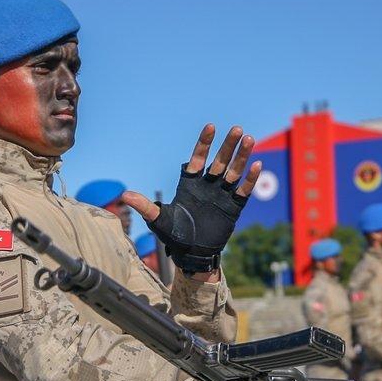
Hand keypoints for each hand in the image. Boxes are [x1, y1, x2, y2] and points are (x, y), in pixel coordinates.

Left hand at [123, 124, 261, 274]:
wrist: (192, 253)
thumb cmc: (174, 235)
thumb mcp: (159, 220)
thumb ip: (146, 206)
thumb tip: (125, 195)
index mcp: (190, 184)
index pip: (198, 158)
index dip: (204, 143)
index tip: (211, 126)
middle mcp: (208, 186)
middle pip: (220, 161)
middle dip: (228, 146)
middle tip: (236, 129)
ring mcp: (221, 195)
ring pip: (234, 172)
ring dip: (241, 157)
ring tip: (249, 139)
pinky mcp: (233, 207)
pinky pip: (243, 191)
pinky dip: (249, 179)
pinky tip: (255, 165)